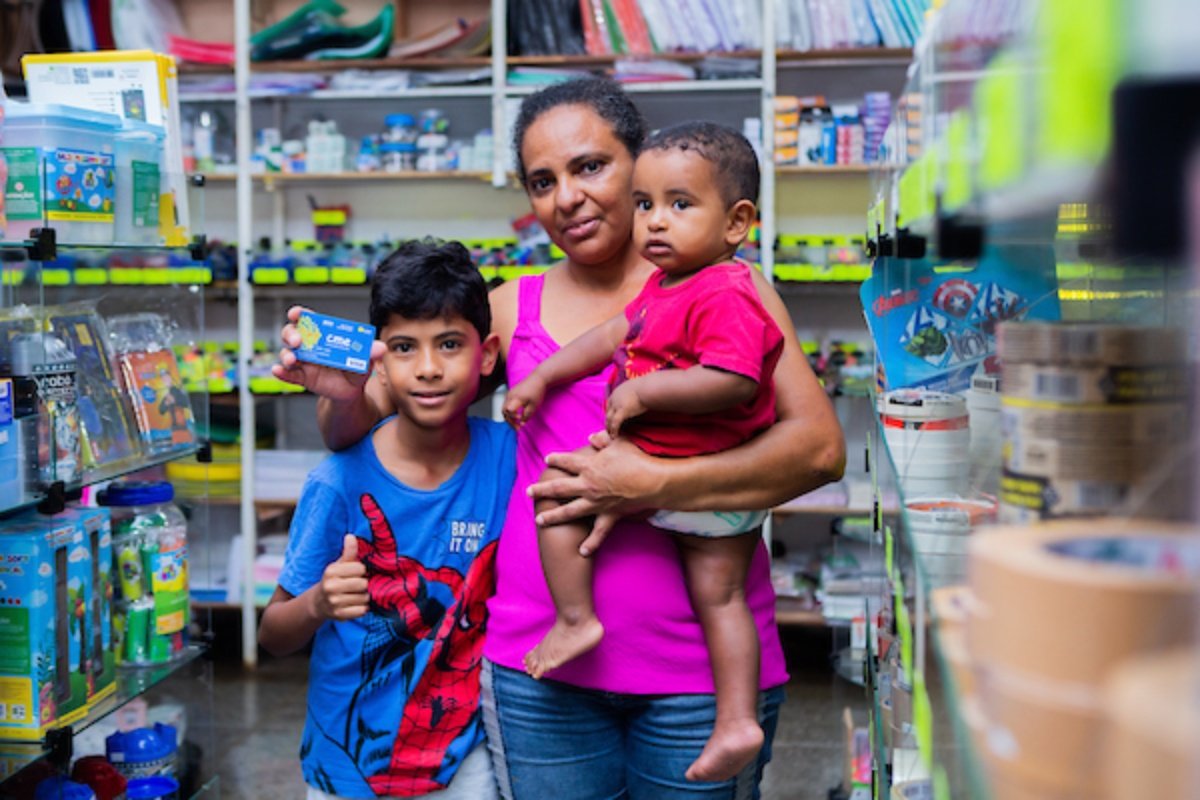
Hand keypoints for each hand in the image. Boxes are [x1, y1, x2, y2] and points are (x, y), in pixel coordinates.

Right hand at [272, 305, 385, 399]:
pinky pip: (288, 374)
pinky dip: (281, 373)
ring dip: (286, 355)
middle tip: (298, 341)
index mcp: (322, 334)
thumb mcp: (365, 359)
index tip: (297, 313)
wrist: (351, 391)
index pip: (307, 320)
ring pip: (287, 353)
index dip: (299, 314)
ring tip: (291, 360)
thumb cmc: (355, 367)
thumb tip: (380, 348)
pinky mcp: (301, 377)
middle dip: (291, 334)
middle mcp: (309, 345)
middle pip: (291, 333)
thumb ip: (370, 352)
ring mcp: (303, 361)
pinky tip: (278, 371)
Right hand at [313, 534, 368, 620]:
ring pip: (364, 598)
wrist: (319, 602)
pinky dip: (362, 608)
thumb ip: (348, 551)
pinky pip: (361, 611)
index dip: (361, 571)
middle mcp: (330, 587)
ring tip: (355, 595)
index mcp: (331, 572)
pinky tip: (355, 605)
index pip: (360, 569)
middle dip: (363, 585)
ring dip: (363, 597)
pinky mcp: (339, 615)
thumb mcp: (339, 564)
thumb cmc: (334, 579)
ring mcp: (334, 602)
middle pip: (363, 584)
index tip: (356, 573)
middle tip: (357, 585)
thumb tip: (351, 536)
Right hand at [503, 374, 546, 428]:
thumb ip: (527, 415)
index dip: (512, 417)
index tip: (520, 419)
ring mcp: (509, 393)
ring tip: (517, 423)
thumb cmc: (537, 391)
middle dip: (510, 421)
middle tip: (518, 428)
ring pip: (505, 408)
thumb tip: (522, 424)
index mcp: (515, 398)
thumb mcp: (534, 406)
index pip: (508, 411)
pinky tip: (518, 415)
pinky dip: (510, 411)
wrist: (538, 378)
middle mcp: (510, 396)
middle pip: (504, 411)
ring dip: (510, 417)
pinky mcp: (511, 393)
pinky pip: (507, 404)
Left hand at [529, 432, 664, 543]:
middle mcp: (587, 486)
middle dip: (542, 489)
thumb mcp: (620, 442)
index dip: (556, 459)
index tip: (548, 459)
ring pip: (569, 511)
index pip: (567, 462)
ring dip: (553, 516)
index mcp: (589, 466)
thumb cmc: (637, 459)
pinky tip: (582, 551)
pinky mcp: (609, 516)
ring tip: (539, 520)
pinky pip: (598, 532)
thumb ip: (603, 439)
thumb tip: (592, 438)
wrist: (652, 481)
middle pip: (559, 488)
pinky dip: (591, 543)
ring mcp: (596, 503)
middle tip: (529, 492)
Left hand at [605, 381, 646, 438]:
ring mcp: (617, 404)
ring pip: (609, 418)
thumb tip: (637, 395)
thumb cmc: (646, 387)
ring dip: (609, 427)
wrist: (647, 387)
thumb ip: (633, 392)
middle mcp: (615, 398)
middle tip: (608, 429)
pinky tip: (614, 436)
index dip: (609, 411)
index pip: (609, 403)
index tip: (610, 418)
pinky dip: (614, 430)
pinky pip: (615, 423)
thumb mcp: (636, 387)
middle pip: (608, 412)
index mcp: (617, 391)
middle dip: (607, 421)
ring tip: (611, 435)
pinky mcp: (622, 411)